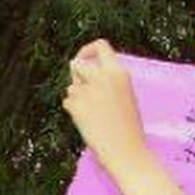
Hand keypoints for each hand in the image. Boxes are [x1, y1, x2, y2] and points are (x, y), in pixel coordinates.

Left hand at [62, 41, 149, 169]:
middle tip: (80, 85)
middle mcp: (102, 77)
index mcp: (118, 71)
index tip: (84, 57)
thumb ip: (105, 79)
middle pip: (77, 63)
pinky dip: (73, 111)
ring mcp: (88, 91)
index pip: (100, 46)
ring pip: (71, 87)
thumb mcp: (123, 93)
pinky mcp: (76, 106)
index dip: (88, 49)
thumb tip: (79, 70)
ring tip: (93, 113)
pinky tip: (88, 122)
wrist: (125, 149)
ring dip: (76, 97)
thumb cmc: (127, 125)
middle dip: (75, 73)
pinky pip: (67, 102)